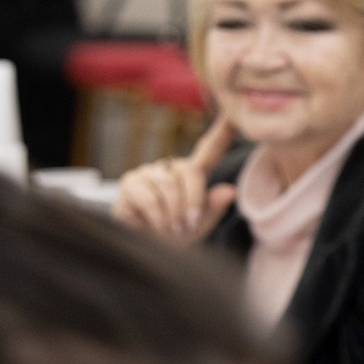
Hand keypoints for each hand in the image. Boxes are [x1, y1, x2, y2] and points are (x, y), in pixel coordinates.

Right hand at [113, 115, 237, 242]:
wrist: (144, 250)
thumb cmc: (174, 235)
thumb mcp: (200, 224)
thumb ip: (214, 208)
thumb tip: (230, 191)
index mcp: (193, 173)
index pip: (210, 149)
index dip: (223, 131)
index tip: (233, 113)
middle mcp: (170, 167)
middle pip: (190, 173)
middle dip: (192, 204)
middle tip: (187, 226)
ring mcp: (149, 172)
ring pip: (170, 186)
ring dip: (174, 214)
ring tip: (171, 229)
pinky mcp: (131, 182)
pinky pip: (151, 198)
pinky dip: (159, 218)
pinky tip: (155, 226)